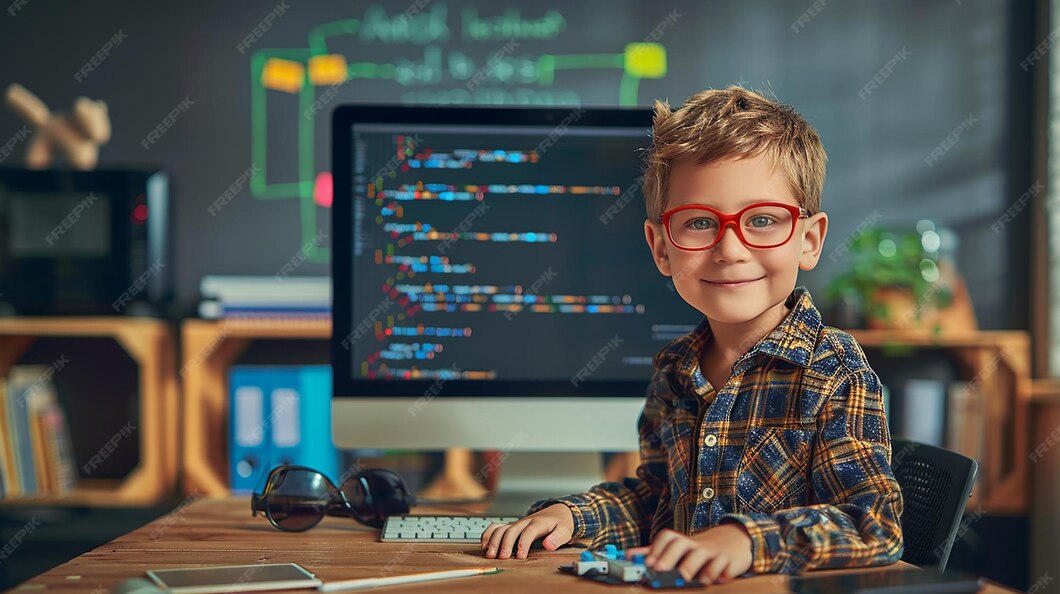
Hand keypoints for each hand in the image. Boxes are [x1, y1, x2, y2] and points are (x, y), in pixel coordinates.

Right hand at [480, 503, 573, 559]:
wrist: (555, 512)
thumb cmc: (559, 524)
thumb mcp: (564, 530)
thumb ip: (558, 538)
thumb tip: (548, 545)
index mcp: (539, 522)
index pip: (529, 531)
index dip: (523, 543)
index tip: (520, 556)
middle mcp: (525, 522)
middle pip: (512, 530)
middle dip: (505, 543)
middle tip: (502, 558)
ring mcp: (517, 523)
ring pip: (502, 528)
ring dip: (494, 540)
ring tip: (490, 554)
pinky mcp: (511, 526)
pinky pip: (496, 527)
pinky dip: (488, 534)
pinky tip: (484, 545)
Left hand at [626, 523, 752, 584]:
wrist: (731, 541)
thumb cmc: (696, 550)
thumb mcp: (676, 550)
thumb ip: (653, 553)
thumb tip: (628, 555)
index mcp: (680, 542)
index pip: (666, 537)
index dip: (656, 549)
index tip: (648, 564)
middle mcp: (695, 544)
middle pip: (681, 543)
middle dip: (669, 556)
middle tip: (661, 570)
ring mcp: (712, 551)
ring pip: (703, 553)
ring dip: (693, 565)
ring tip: (687, 577)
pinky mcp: (729, 560)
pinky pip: (725, 563)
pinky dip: (722, 571)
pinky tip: (718, 580)